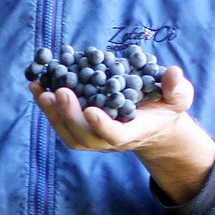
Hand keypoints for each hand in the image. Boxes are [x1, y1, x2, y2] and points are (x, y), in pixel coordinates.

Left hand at [29, 64, 193, 152]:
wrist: (150, 120)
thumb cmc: (166, 105)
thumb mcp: (178, 97)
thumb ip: (177, 88)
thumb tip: (173, 73)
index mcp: (133, 133)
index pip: (115, 135)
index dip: (102, 126)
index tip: (90, 110)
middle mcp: (109, 140)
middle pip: (85, 135)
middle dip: (70, 114)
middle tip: (60, 91)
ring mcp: (92, 138)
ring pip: (67, 132)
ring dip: (51, 112)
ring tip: (40, 89)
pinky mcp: (78, 128)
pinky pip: (59, 121)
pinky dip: (46, 106)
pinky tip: (36, 85)